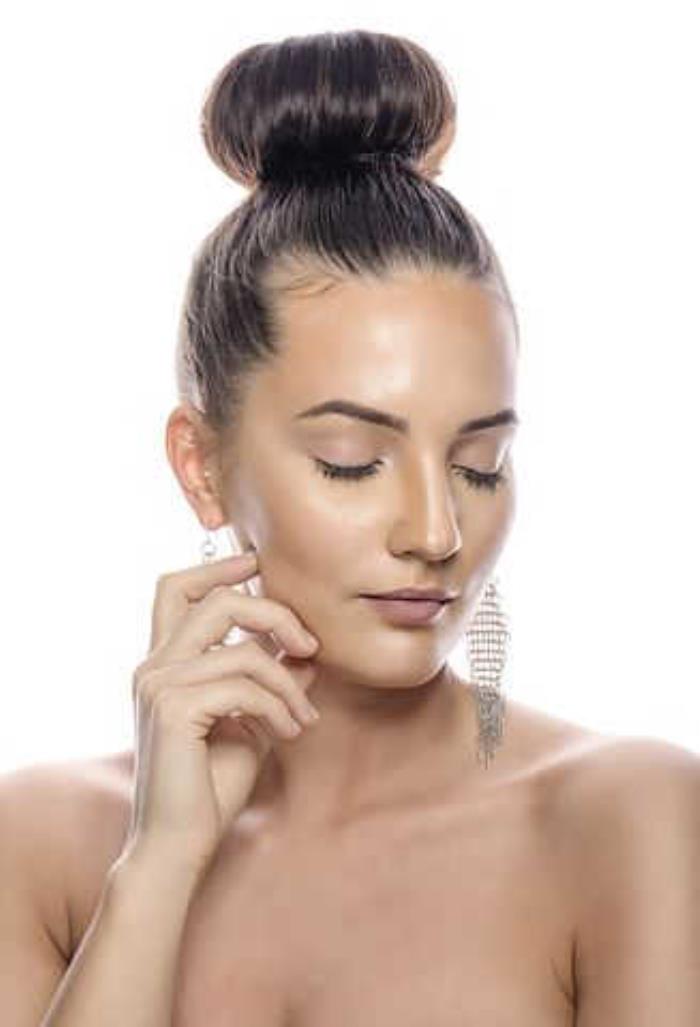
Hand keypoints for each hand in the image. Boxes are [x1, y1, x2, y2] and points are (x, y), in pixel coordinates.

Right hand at [124, 551, 319, 871]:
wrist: (179, 844)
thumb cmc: (210, 785)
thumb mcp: (251, 722)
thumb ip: (269, 683)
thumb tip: (303, 655)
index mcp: (163, 663)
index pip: (174, 589)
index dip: (215, 568)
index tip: (254, 562)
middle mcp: (153, 667)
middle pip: (215, 601)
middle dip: (274, 614)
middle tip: (309, 645)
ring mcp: (158, 685)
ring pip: (243, 648)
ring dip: (287, 683)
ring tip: (304, 718)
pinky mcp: (172, 709)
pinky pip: (245, 686)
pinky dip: (279, 707)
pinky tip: (289, 733)